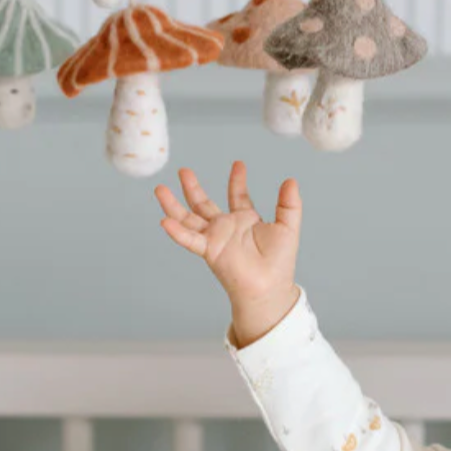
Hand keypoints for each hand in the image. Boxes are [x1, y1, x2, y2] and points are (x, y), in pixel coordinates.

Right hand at [155, 162, 301, 345]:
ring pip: (189, 219)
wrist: (269, 286)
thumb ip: (289, 204)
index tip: (238, 164)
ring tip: (160, 189)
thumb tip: (291, 181)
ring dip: (174, 206)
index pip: (238, 197)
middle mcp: (227, 229)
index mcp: (246, 222)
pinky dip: (177, 232)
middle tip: (184, 171)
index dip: (237, 181)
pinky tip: (165, 221)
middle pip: (204, 205)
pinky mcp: (209, 250)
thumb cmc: (279, 263)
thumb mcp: (287, 227)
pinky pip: (190, 239)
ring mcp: (215, 239)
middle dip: (193, 188)